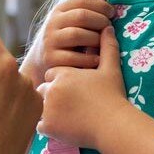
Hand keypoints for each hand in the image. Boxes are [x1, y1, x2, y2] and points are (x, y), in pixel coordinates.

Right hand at [21, 0, 115, 87]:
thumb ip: (86, 14)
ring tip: (103, 44)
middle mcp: (52, 23)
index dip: (100, 5)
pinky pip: (73, 57)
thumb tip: (112, 10)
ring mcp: (50, 40)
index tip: (112, 13)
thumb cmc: (66, 40)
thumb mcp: (70, 22)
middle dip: (100, 21)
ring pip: (77, 34)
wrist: (42, 60)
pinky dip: (89, 59)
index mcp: (59, 10)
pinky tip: (97, 60)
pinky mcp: (50, 59)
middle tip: (109, 28)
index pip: (81, 0)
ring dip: (95, 39)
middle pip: (81, 15)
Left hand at [36, 26, 129, 149]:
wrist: (113, 124)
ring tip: (66, 115)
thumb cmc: (113, 96)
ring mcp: (47, 108)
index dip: (62, 81)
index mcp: (63, 73)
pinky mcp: (48, 126)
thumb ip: (107, 47)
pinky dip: (49, 126)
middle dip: (53, 95)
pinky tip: (63, 126)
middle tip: (69, 104)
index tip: (73, 88)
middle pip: (44, 90)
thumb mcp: (111, 69)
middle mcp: (51, 88)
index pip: (52, 74)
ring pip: (40, 107)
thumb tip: (108, 27)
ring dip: (49, 110)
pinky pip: (40, 125)